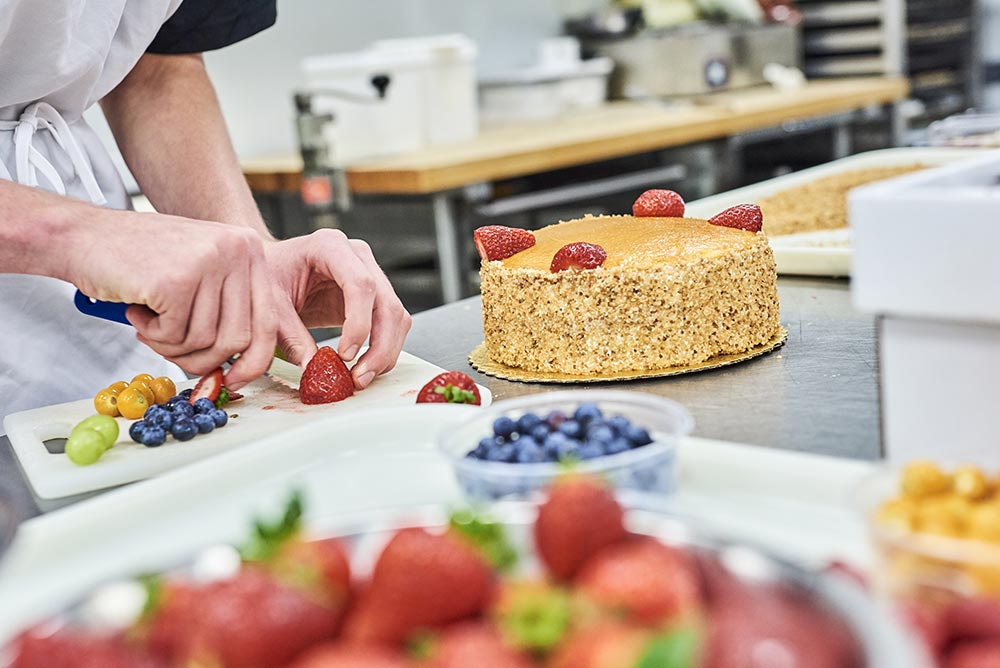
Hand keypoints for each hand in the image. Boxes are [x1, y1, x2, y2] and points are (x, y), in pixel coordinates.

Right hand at [67, 210, 278, 388]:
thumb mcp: (202, 274)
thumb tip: (245, 367)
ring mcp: (208, 261)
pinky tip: (138, 309)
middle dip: (205, 358)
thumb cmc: (142, 261)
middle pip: (239, 338)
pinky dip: (153, 334)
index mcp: (250, 248)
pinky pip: (174, 335)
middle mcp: (237, 249)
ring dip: (172, 345)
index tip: (235, 379)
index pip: (269, 320)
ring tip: (150, 322)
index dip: (254, 360)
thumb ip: (228, 310)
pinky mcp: (176, 279)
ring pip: (204, 340)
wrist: (85, 236)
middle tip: (174, 350)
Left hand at [265, 229, 411, 388]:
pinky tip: (364, 367)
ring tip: (360, 378)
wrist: (272, 269)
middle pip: (388, 304)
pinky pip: (391, 324)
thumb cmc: (269, 276)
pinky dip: (383, 349)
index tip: (345, 355)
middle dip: (379, 347)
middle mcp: (358, 256)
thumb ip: (290, 335)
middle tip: (358, 378)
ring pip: (397, 317)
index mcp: (330, 246)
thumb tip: (313, 367)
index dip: (359, 323)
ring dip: (386, 352)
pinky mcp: (374, 297)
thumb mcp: (271, 304)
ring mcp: (371, 274)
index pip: (361, 284)